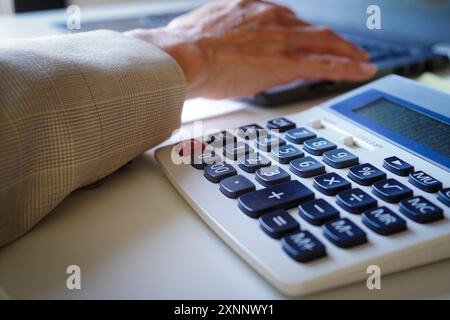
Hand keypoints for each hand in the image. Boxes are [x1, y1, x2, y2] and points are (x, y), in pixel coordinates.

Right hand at [125, 0, 375, 98]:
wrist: (182, 55)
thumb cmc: (185, 46)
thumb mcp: (206, 29)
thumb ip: (223, 35)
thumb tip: (220, 48)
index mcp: (251, 8)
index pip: (288, 21)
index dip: (303, 33)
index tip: (310, 40)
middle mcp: (272, 18)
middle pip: (312, 29)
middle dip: (332, 41)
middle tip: (348, 50)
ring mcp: (281, 39)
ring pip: (326, 43)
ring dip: (347, 52)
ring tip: (361, 62)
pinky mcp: (285, 62)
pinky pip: (325, 64)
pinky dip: (347, 67)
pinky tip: (360, 70)